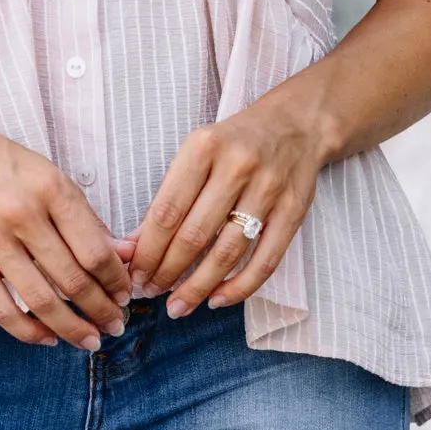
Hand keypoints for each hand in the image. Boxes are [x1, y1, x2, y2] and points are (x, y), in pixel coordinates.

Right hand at [0, 114, 129, 348]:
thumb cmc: (4, 166)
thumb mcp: (53, 177)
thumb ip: (86, 219)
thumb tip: (124, 257)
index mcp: (51, 190)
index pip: (94, 251)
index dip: (115, 281)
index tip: (125, 294)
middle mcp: (23, 215)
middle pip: (72, 280)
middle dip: (101, 310)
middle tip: (116, 324)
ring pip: (41, 300)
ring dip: (72, 327)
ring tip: (90, 339)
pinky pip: (1, 309)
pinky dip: (28, 331)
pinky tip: (48, 338)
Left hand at [125, 87, 332, 316]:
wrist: (296, 124)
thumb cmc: (234, 143)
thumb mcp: (196, 154)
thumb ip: (168, 197)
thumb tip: (134, 248)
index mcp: (204, 148)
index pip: (167, 211)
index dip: (148, 250)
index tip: (135, 274)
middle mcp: (237, 166)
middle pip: (194, 236)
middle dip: (167, 272)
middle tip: (151, 292)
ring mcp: (269, 190)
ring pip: (227, 253)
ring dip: (198, 287)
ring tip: (178, 305)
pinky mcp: (294, 211)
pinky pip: (265, 261)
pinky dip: (239, 287)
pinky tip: (217, 299)